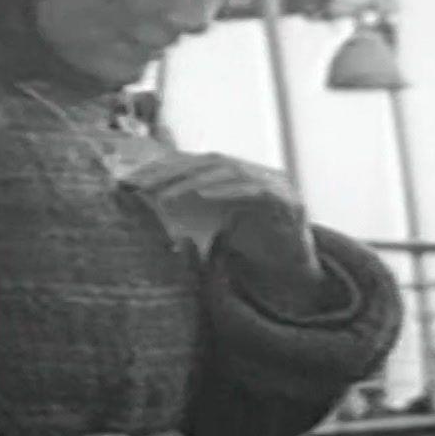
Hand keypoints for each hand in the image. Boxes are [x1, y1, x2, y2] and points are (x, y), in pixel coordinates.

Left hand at [121, 152, 322, 296]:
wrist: (297, 273)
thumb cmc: (259, 249)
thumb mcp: (220, 226)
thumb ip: (198, 212)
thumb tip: (158, 205)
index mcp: (241, 177)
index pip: (200, 164)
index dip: (167, 167)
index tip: (137, 179)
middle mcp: (259, 174)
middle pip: (211, 162)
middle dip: (175, 171)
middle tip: (144, 184)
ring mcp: (276, 185)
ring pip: (230, 171)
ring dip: (195, 180)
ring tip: (167, 193)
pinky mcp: (288, 202)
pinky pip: (255, 190)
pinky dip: (228, 190)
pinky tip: (204, 193)